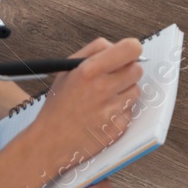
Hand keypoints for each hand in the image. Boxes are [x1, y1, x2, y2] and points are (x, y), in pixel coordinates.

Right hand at [26, 37, 143, 168]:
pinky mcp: (119, 127)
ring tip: (104, 99)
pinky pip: (131, 110)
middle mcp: (102, 88)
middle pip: (137, 69)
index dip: (131, 50)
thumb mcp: (67, 69)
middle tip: (112, 79)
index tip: (127, 55)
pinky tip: (103, 114)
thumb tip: (118, 45)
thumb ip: (94, 50)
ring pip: (136, 90)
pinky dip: (121, 111)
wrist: (50, 142)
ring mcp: (112, 110)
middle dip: (127, 72)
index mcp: (89, 70)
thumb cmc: (59, 105)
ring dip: (125, 92)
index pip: (131, 49)